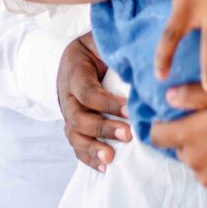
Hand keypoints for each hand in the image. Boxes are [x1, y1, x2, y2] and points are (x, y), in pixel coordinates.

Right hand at [57, 33, 131, 171]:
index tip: (129, 107)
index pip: (87, 91)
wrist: (72, 58)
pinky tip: (104, 168)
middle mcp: (67, 95)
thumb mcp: (99, 39)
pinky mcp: (73, 126)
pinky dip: (88, 158)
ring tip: (110, 159)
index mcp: (74, 71)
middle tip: (128, 135)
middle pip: (80, 117)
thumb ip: (114, 45)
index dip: (106, 102)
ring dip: (93, 148)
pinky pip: (76, 145)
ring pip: (75, 135)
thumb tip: (139, 50)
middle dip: (103, 128)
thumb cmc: (93, 48)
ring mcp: (69, 113)